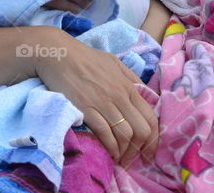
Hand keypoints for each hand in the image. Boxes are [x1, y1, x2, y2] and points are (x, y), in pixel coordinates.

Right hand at [31, 28, 157, 167]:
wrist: (59, 54)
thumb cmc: (85, 57)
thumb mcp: (114, 62)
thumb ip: (130, 78)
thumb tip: (144, 94)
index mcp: (128, 86)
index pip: (151, 117)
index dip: (154, 138)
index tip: (148, 151)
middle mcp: (119, 96)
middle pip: (141, 130)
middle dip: (140, 150)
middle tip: (133, 159)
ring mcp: (103, 103)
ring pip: (125, 134)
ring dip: (125, 152)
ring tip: (120, 159)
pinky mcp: (85, 108)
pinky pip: (104, 133)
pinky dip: (110, 147)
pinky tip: (109, 153)